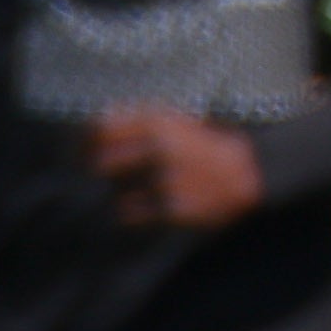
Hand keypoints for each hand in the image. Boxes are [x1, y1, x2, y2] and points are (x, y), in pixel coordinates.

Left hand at [85, 110, 266, 233]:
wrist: (247, 173)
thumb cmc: (206, 145)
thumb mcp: (177, 120)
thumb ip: (139, 117)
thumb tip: (101, 116)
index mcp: (157, 122)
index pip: (99, 129)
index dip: (85, 142)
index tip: (83, 150)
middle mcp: (157, 148)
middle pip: (99, 163)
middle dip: (99, 171)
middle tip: (107, 175)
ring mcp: (164, 179)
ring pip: (113, 192)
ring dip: (118, 193)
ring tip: (138, 189)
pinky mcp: (170, 208)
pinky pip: (128, 214)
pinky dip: (132, 211)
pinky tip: (148, 204)